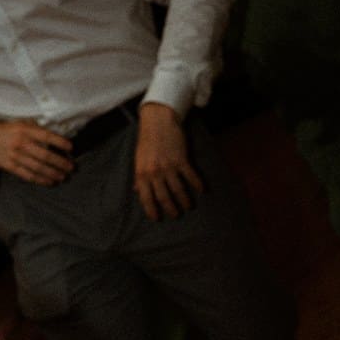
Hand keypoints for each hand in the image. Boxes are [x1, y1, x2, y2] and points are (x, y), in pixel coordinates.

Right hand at [0, 119, 73, 185]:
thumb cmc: (8, 130)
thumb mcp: (22, 123)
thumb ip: (37, 129)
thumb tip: (56, 139)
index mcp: (25, 130)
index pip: (47, 136)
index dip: (60, 142)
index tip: (71, 148)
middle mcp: (21, 143)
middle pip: (45, 155)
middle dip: (61, 162)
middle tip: (71, 167)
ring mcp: (15, 156)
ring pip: (38, 168)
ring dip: (53, 173)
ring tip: (64, 177)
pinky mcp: (10, 167)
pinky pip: (28, 175)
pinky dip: (41, 180)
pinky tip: (50, 182)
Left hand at [134, 104, 202, 221]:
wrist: (158, 121)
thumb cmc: (147, 141)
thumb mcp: (139, 160)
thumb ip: (139, 177)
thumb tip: (137, 191)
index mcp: (141, 174)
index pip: (146, 198)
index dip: (152, 210)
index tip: (157, 218)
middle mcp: (154, 173)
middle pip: (163, 197)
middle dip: (170, 209)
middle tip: (176, 215)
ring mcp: (168, 167)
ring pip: (178, 190)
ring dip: (185, 201)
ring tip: (188, 207)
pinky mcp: (181, 159)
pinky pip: (190, 176)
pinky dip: (197, 185)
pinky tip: (202, 191)